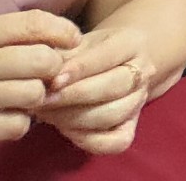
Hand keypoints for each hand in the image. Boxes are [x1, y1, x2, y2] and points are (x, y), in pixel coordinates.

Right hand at [0, 10, 81, 157]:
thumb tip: (46, 35)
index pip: (33, 23)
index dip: (63, 31)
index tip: (73, 39)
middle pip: (43, 61)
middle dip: (52, 68)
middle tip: (45, 74)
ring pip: (33, 95)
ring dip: (35, 98)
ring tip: (20, 96)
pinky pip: (15, 126)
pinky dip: (17, 123)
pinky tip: (3, 117)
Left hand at [32, 22, 157, 155]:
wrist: (121, 62)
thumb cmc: (91, 52)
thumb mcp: (79, 43)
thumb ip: (62, 56)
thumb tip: (42, 75)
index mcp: (131, 43)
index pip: (107, 56)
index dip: (79, 70)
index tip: (53, 81)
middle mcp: (143, 71)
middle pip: (114, 87)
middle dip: (73, 97)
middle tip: (42, 101)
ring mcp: (140, 101)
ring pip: (112, 114)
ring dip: (74, 118)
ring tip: (47, 114)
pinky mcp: (132, 127)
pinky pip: (115, 143)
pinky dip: (89, 140)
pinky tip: (67, 129)